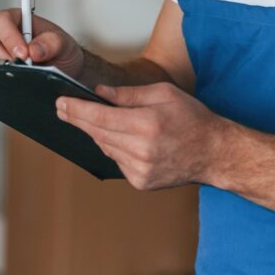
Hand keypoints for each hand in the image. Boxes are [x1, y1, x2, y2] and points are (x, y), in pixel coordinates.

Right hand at [0, 8, 85, 79]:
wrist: (66, 69)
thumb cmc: (60, 49)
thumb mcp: (63, 42)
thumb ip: (52, 43)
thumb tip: (34, 50)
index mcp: (17, 20)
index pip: (1, 21)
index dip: (8, 37)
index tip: (24, 53)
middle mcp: (4, 37)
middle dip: (6, 58)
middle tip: (26, 67)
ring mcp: (0, 55)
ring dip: (7, 71)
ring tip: (28, 75)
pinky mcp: (1, 72)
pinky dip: (8, 81)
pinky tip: (23, 82)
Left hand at [56, 82, 226, 190]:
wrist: (214, 153)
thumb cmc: (191, 117)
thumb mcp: (163, 93)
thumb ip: (129, 94)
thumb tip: (99, 93)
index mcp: (147, 124)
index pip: (100, 116)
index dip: (76, 110)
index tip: (60, 103)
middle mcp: (141, 150)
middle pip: (97, 132)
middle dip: (78, 119)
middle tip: (62, 108)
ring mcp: (140, 169)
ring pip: (105, 147)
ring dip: (97, 133)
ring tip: (93, 119)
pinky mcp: (141, 182)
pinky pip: (116, 160)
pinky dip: (114, 148)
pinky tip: (122, 138)